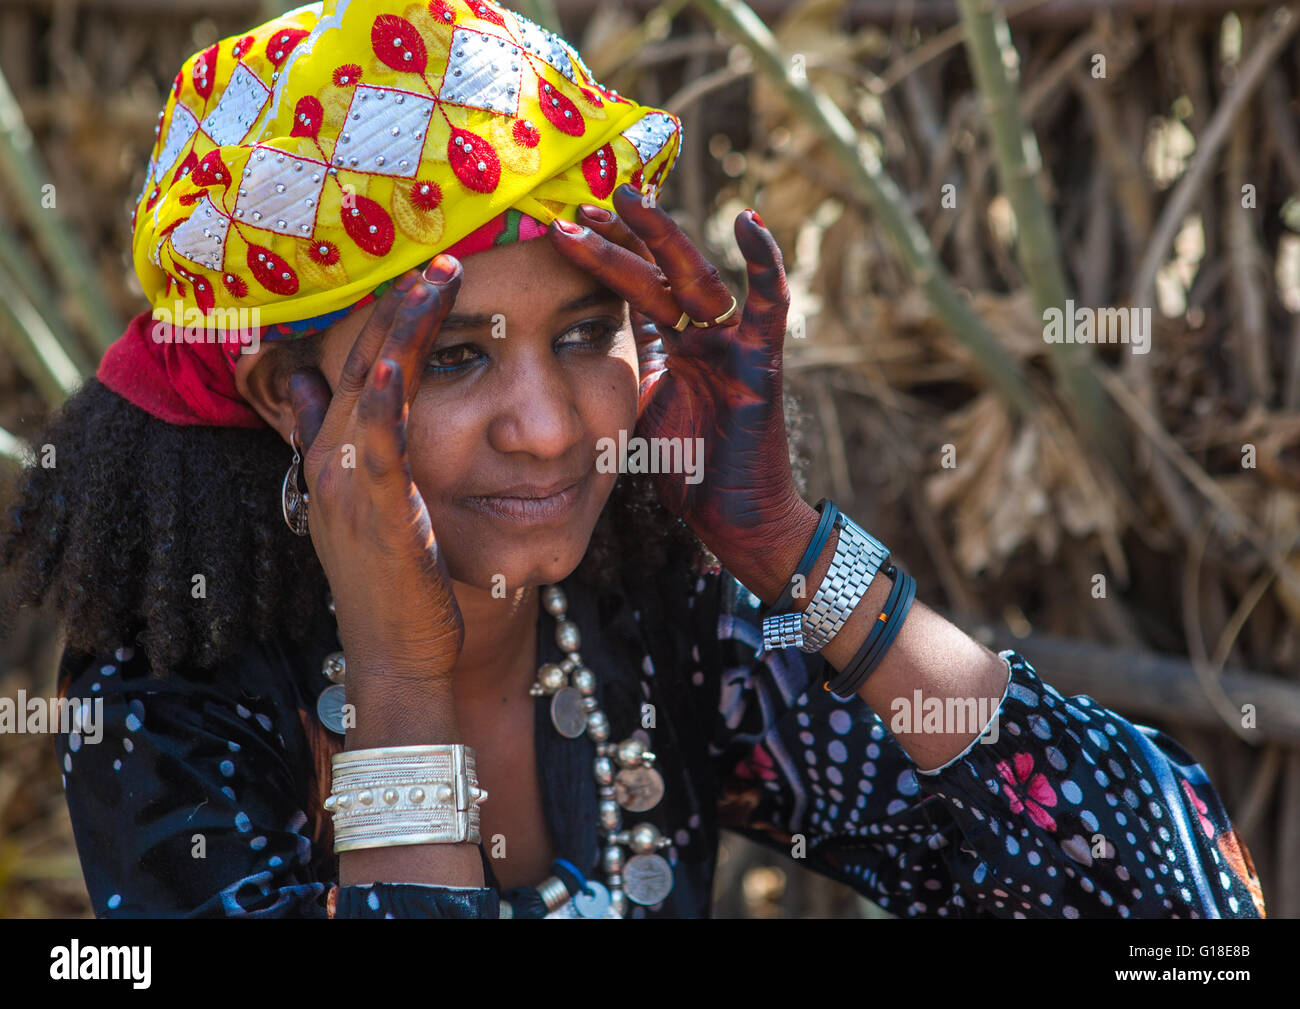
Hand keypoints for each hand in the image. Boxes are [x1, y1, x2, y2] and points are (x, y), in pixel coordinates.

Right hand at [287, 257, 465, 685]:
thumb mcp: (374, 512)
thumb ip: (353, 453)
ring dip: (402, 325)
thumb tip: (315, 394)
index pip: (357, 370)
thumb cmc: (403, 587)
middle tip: (437, 252)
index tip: (419, 274)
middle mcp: (330, 462)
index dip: (386, 319)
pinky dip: (391, 387)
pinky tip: (410, 348)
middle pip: (359, 362)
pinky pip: (379, 434)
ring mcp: (347, 482)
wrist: (401, 658)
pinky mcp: (375, 507)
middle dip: (396, 304)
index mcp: (334, 459)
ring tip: (440, 274)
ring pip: (370, 383)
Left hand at [548, 183, 800, 552]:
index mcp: (670, 346)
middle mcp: (701, 335)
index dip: (601, 254)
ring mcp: (731, 344)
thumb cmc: (685, 470)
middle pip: (657, 273)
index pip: (634, 287)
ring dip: (661, 238)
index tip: (561, 225)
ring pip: (694, 278)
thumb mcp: (633, 410)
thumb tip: (557, 347)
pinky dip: (764, 263)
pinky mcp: (761, 361)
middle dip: (618, 238)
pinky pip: (768, 304)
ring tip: (628, 198)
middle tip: (577, 205)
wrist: (732, 516)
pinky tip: (749, 221)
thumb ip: (614, 372)